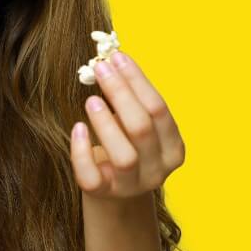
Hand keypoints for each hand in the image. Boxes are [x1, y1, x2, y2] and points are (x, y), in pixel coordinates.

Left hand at [70, 50, 184, 198]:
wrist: (113, 190)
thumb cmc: (125, 144)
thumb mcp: (134, 123)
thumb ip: (130, 98)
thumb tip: (111, 59)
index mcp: (173, 148)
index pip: (159, 109)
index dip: (138, 81)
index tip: (118, 57)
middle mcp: (158, 169)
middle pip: (142, 128)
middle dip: (121, 93)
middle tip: (101, 68)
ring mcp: (132, 185)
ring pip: (124, 156)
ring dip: (106, 123)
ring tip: (91, 99)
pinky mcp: (103, 193)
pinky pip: (92, 177)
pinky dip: (82, 152)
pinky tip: (77, 128)